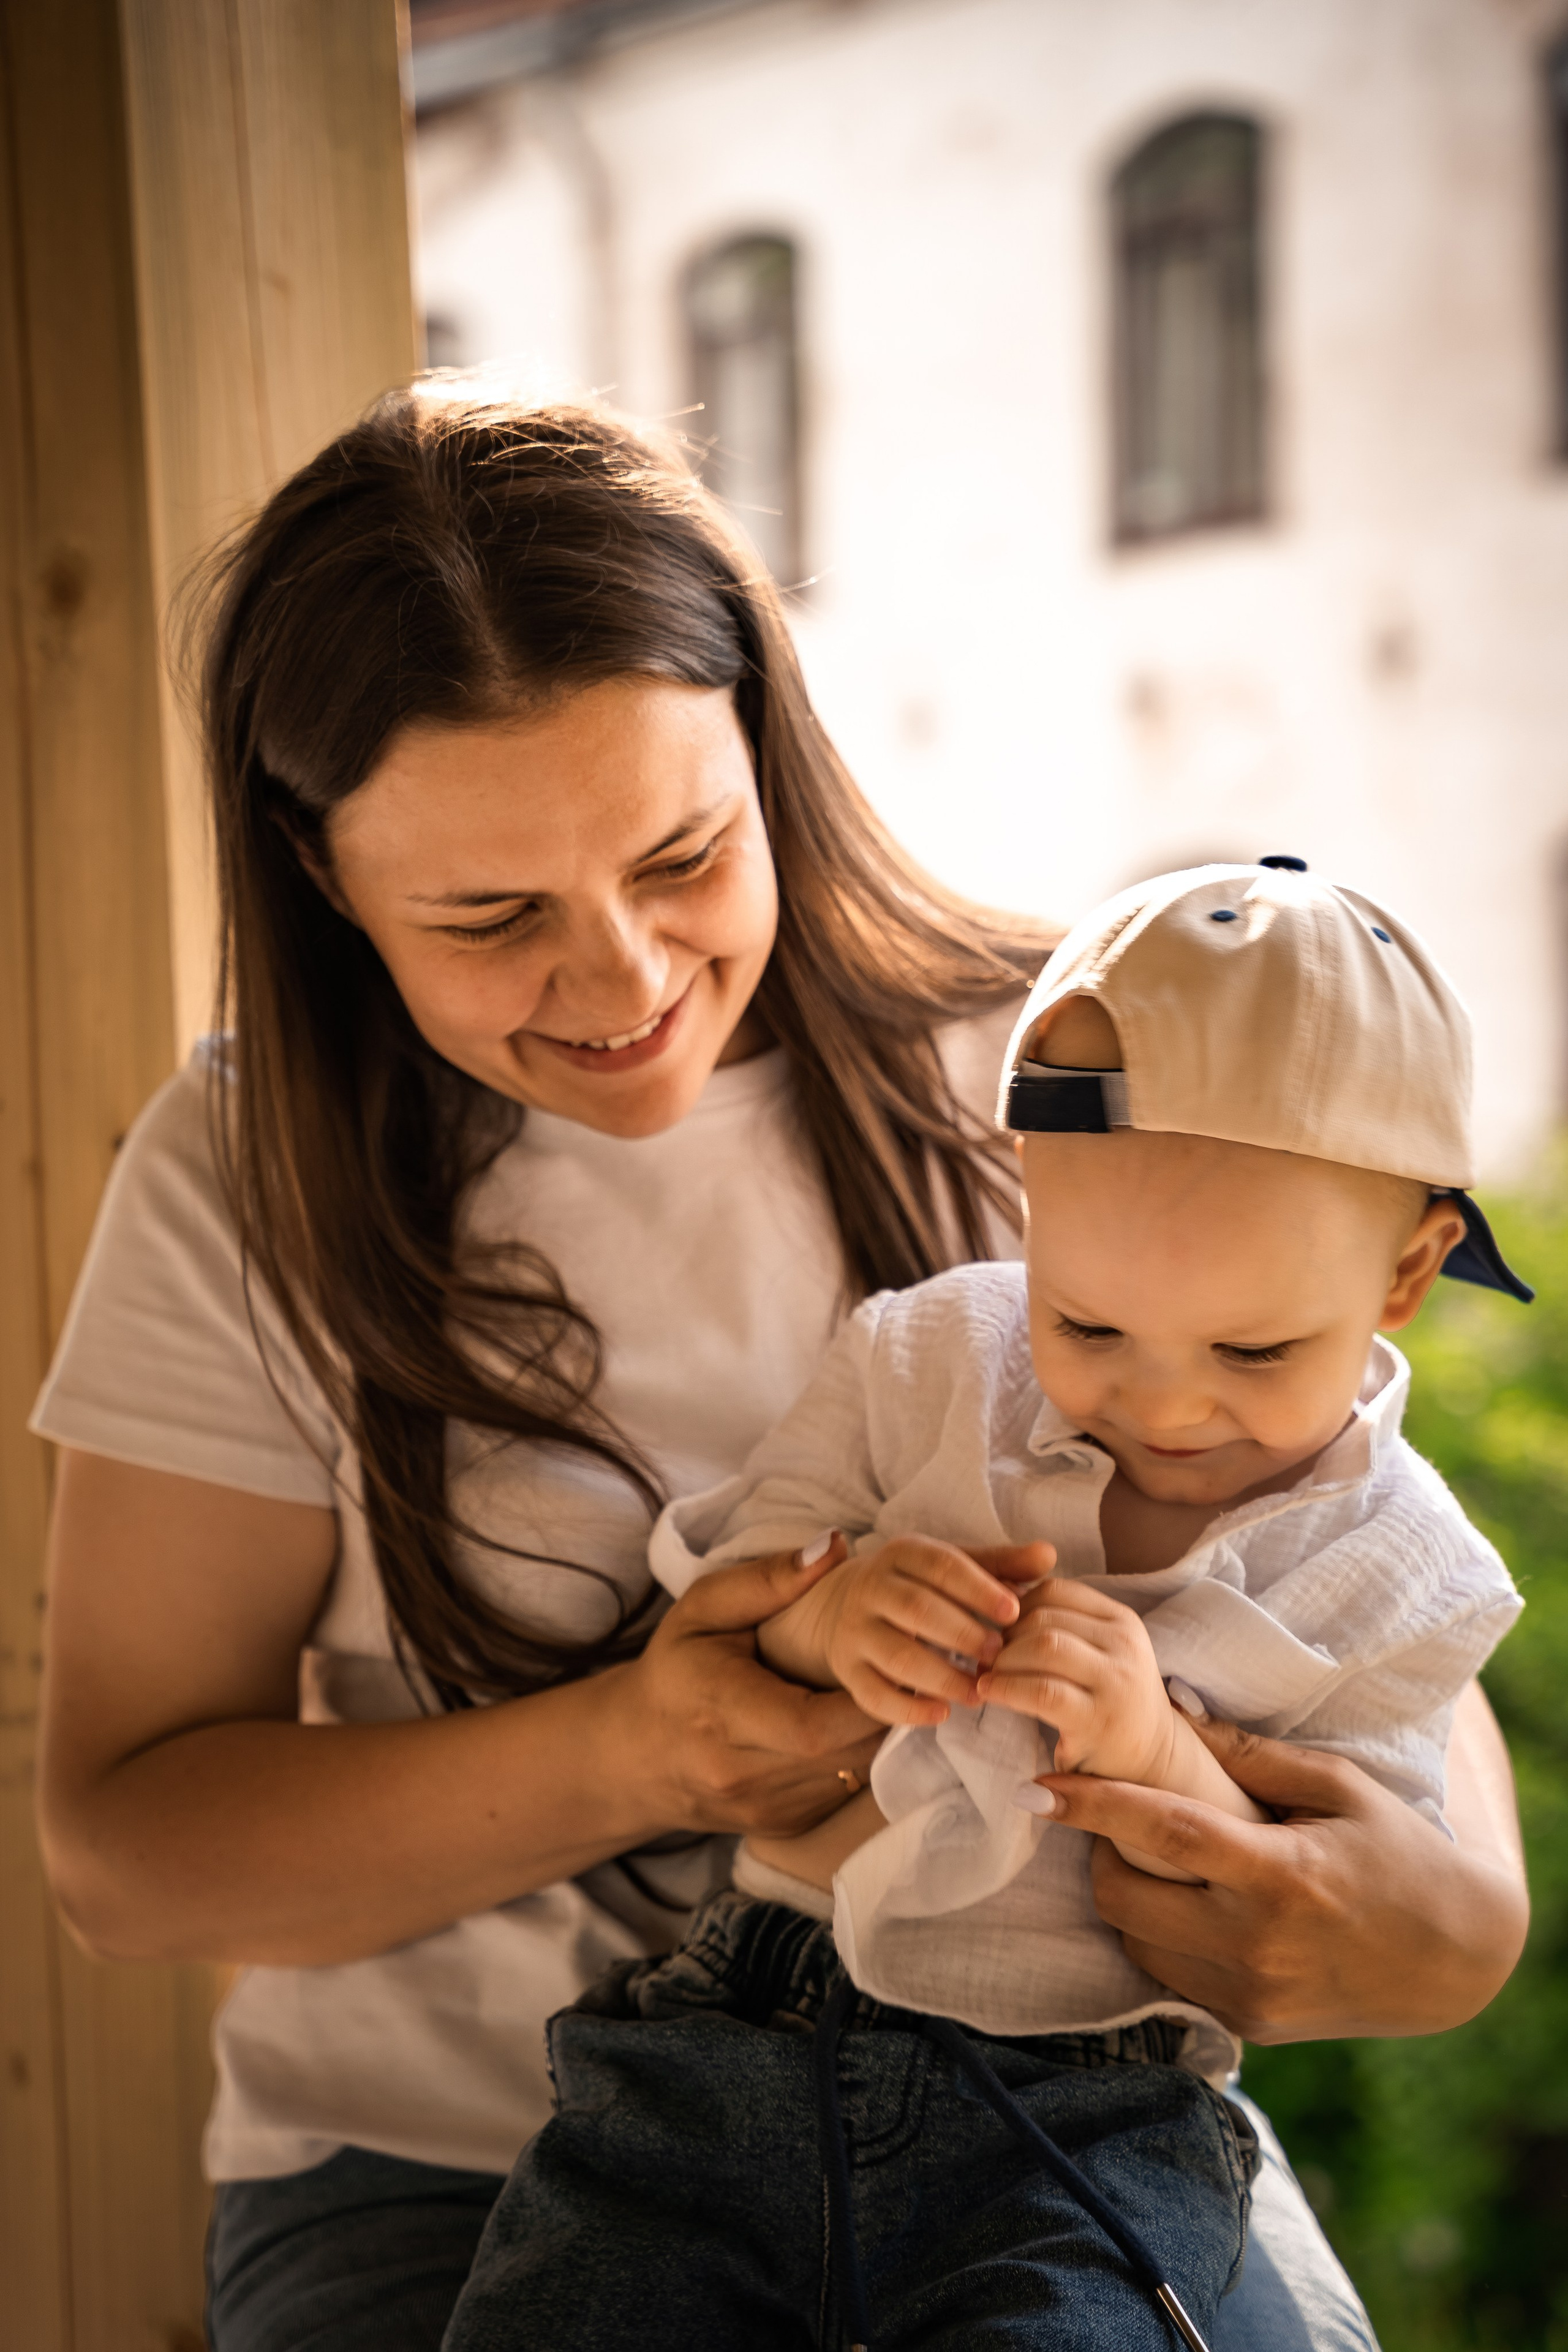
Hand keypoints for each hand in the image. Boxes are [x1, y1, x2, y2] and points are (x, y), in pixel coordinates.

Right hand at [618, 1542, 885, 1838]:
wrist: (636, 1758)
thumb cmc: (676, 1670)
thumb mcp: (704, 1609)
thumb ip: (768, 1579)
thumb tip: (834, 1546)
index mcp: (722, 1714)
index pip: (813, 1726)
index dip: (870, 1700)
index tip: (901, 1661)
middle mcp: (743, 1774)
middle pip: (847, 1753)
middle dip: (891, 1710)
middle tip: (912, 1667)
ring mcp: (766, 1809)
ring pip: (854, 1776)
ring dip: (882, 1734)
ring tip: (892, 1689)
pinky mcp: (786, 1828)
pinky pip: (844, 1792)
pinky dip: (859, 1757)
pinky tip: (854, 1722)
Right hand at [760, 1537, 1050, 1726]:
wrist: (847, 1608)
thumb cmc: (921, 1587)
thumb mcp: (956, 1567)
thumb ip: (1002, 1564)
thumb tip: (1048, 1554)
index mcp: (903, 1554)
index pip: (941, 1566)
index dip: (979, 1589)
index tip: (1015, 1611)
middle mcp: (872, 1588)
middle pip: (916, 1610)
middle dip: (963, 1635)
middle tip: (1000, 1655)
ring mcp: (855, 1632)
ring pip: (897, 1657)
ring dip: (943, 1677)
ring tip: (979, 1692)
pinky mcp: (848, 1672)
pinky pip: (875, 1696)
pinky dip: (909, 1710)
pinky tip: (943, 1714)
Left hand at [975, 1577, 1173, 1781]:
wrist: (1150, 1759)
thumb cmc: (1108, 1701)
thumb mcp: (1097, 1653)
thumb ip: (1061, 1625)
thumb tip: (1001, 1593)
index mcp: (1121, 1620)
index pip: (1056, 1591)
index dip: (1015, 1606)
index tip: (997, 1629)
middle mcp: (1125, 1644)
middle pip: (1044, 1618)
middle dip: (1004, 1635)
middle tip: (983, 1655)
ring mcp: (1116, 1681)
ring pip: (1044, 1646)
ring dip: (1003, 1659)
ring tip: (984, 1674)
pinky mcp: (1098, 1719)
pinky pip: (1042, 1691)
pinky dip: (1007, 1687)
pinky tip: (989, 1692)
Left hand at [1027, 1713, 1530, 2041]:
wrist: (1454, 1960)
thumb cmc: (1397, 1853)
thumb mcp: (1339, 1786)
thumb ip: (1251, 1755)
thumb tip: (1172, 1709)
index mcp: (1280, 1875)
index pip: (1163, 1835)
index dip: (1093, 1807)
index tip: (1036, 1786)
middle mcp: (1255, 1944)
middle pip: (1126, 1897)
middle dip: (1098, 1851)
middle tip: (1112, 1816)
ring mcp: (1248, 1993)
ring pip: (1134, 1942)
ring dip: (1124, 1896)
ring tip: (1152, 1859)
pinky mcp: (1246, 2026)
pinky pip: (1165, 1976)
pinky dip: (1156, 1937)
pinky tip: (1185, 1905)